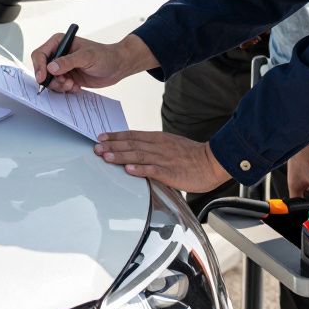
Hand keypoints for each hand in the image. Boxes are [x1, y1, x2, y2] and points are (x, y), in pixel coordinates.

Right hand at [30, 33, 155, 93]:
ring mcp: (62, 67)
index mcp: (60, 43)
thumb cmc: (105, 55)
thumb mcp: (87, 57)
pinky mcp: (68, 77)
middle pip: (42, 69)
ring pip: (50, 81)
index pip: (40, 54)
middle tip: (65, 83)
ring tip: (73, 85)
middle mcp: (59, 54)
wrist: (117, 67)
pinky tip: (76, 87)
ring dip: (60, 86)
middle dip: (51, 80)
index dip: (39, 66)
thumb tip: (51, 67)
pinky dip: (66, 89)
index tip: (43, 78)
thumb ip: (68, 61)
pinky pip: (58, 87)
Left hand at [94, 131, 231, 192]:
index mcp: (158, 139)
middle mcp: (159, 147)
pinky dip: (140, 170)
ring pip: (138, 155)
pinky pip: (153, 171)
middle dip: (112, 146)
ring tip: (106, 156)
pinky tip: (128, 170)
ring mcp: (164, 159)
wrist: (212, 162)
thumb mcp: (170, 145)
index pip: (133, 135)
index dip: (116, 136)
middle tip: (96, 147)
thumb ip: (153, 147)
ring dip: (120, 156)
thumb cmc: (191, 156)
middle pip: (131, 144)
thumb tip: (135, 150)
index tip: (101, 137)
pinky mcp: (171, 173)